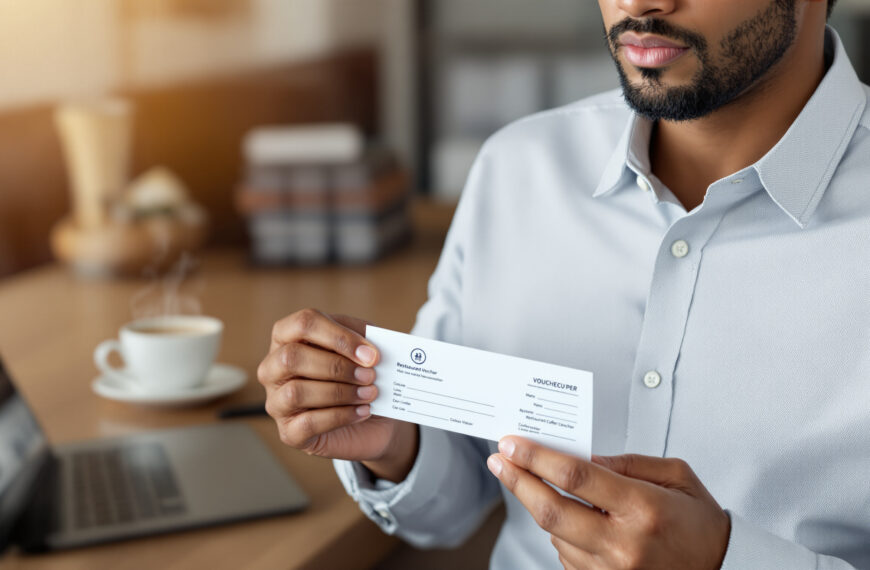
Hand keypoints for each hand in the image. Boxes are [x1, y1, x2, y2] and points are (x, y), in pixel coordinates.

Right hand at [258, 309, 417, 481]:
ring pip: (296, 392)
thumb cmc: (361, 374)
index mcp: (288, 337)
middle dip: (336, 366)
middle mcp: (274, 368)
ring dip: (340, 392)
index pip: (303, 323)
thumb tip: (366, 347)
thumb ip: (363, 337)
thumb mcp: (364, 347)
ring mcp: (277, 402)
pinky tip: (362, 411)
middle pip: (292, 357)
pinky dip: (341, 416)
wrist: (374, 419)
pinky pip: (307, 423)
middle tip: (370, 375)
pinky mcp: (289, 432)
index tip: (370, 353)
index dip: (338, 336)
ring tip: (370, 394)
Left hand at [487, 437, 729, 569]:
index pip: (575, 478)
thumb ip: (627, 463)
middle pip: (552, 512)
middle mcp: (623, 545)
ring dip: (543, 508)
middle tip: (499, 460)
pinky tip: (574, 520)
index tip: (512, 443)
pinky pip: (567, 556)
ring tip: (546, 487)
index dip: (537, 458)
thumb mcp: (676, 476)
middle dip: (519, 482)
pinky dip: (562, 533)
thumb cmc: (699, 522)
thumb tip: (581, 457)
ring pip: (555, 535)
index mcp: (643, 509)